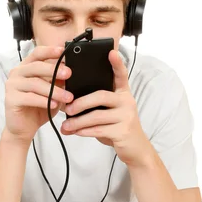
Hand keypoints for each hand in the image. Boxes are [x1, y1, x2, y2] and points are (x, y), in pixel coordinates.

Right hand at [4, 45, 73, 142]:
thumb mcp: (52, 93)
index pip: (37, 54)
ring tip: (68, 97)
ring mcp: (12, 86)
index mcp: (26, 67)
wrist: (23, 128)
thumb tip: (70, 71)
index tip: (63, 51)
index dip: (50, 51)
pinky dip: (44, 101)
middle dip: (54, 70)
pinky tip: (54, 105)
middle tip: (69, 74)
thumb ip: (58, 82)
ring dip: (54, 90)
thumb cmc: (38, 108)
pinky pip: (29, 97)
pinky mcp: (10, 99)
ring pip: (35, 83)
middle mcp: (17, 73)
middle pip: (36, 66)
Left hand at [60, 49, 149, 164]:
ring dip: (78, 121)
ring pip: (97, 116)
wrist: (135, 149)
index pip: (121, 75)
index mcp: (123, 94)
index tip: (110, 52)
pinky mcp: (123, 131)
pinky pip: (98, 129)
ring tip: (65, 126)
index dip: (116, 64)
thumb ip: (96, 106)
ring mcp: (127, 116)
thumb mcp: (110, 113)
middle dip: (81, 102)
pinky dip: (83, 131)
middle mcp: (127, 102)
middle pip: (101, 96)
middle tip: (66, 109)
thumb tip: (68, 104)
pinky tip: (74, 132)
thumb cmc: (118, 127)